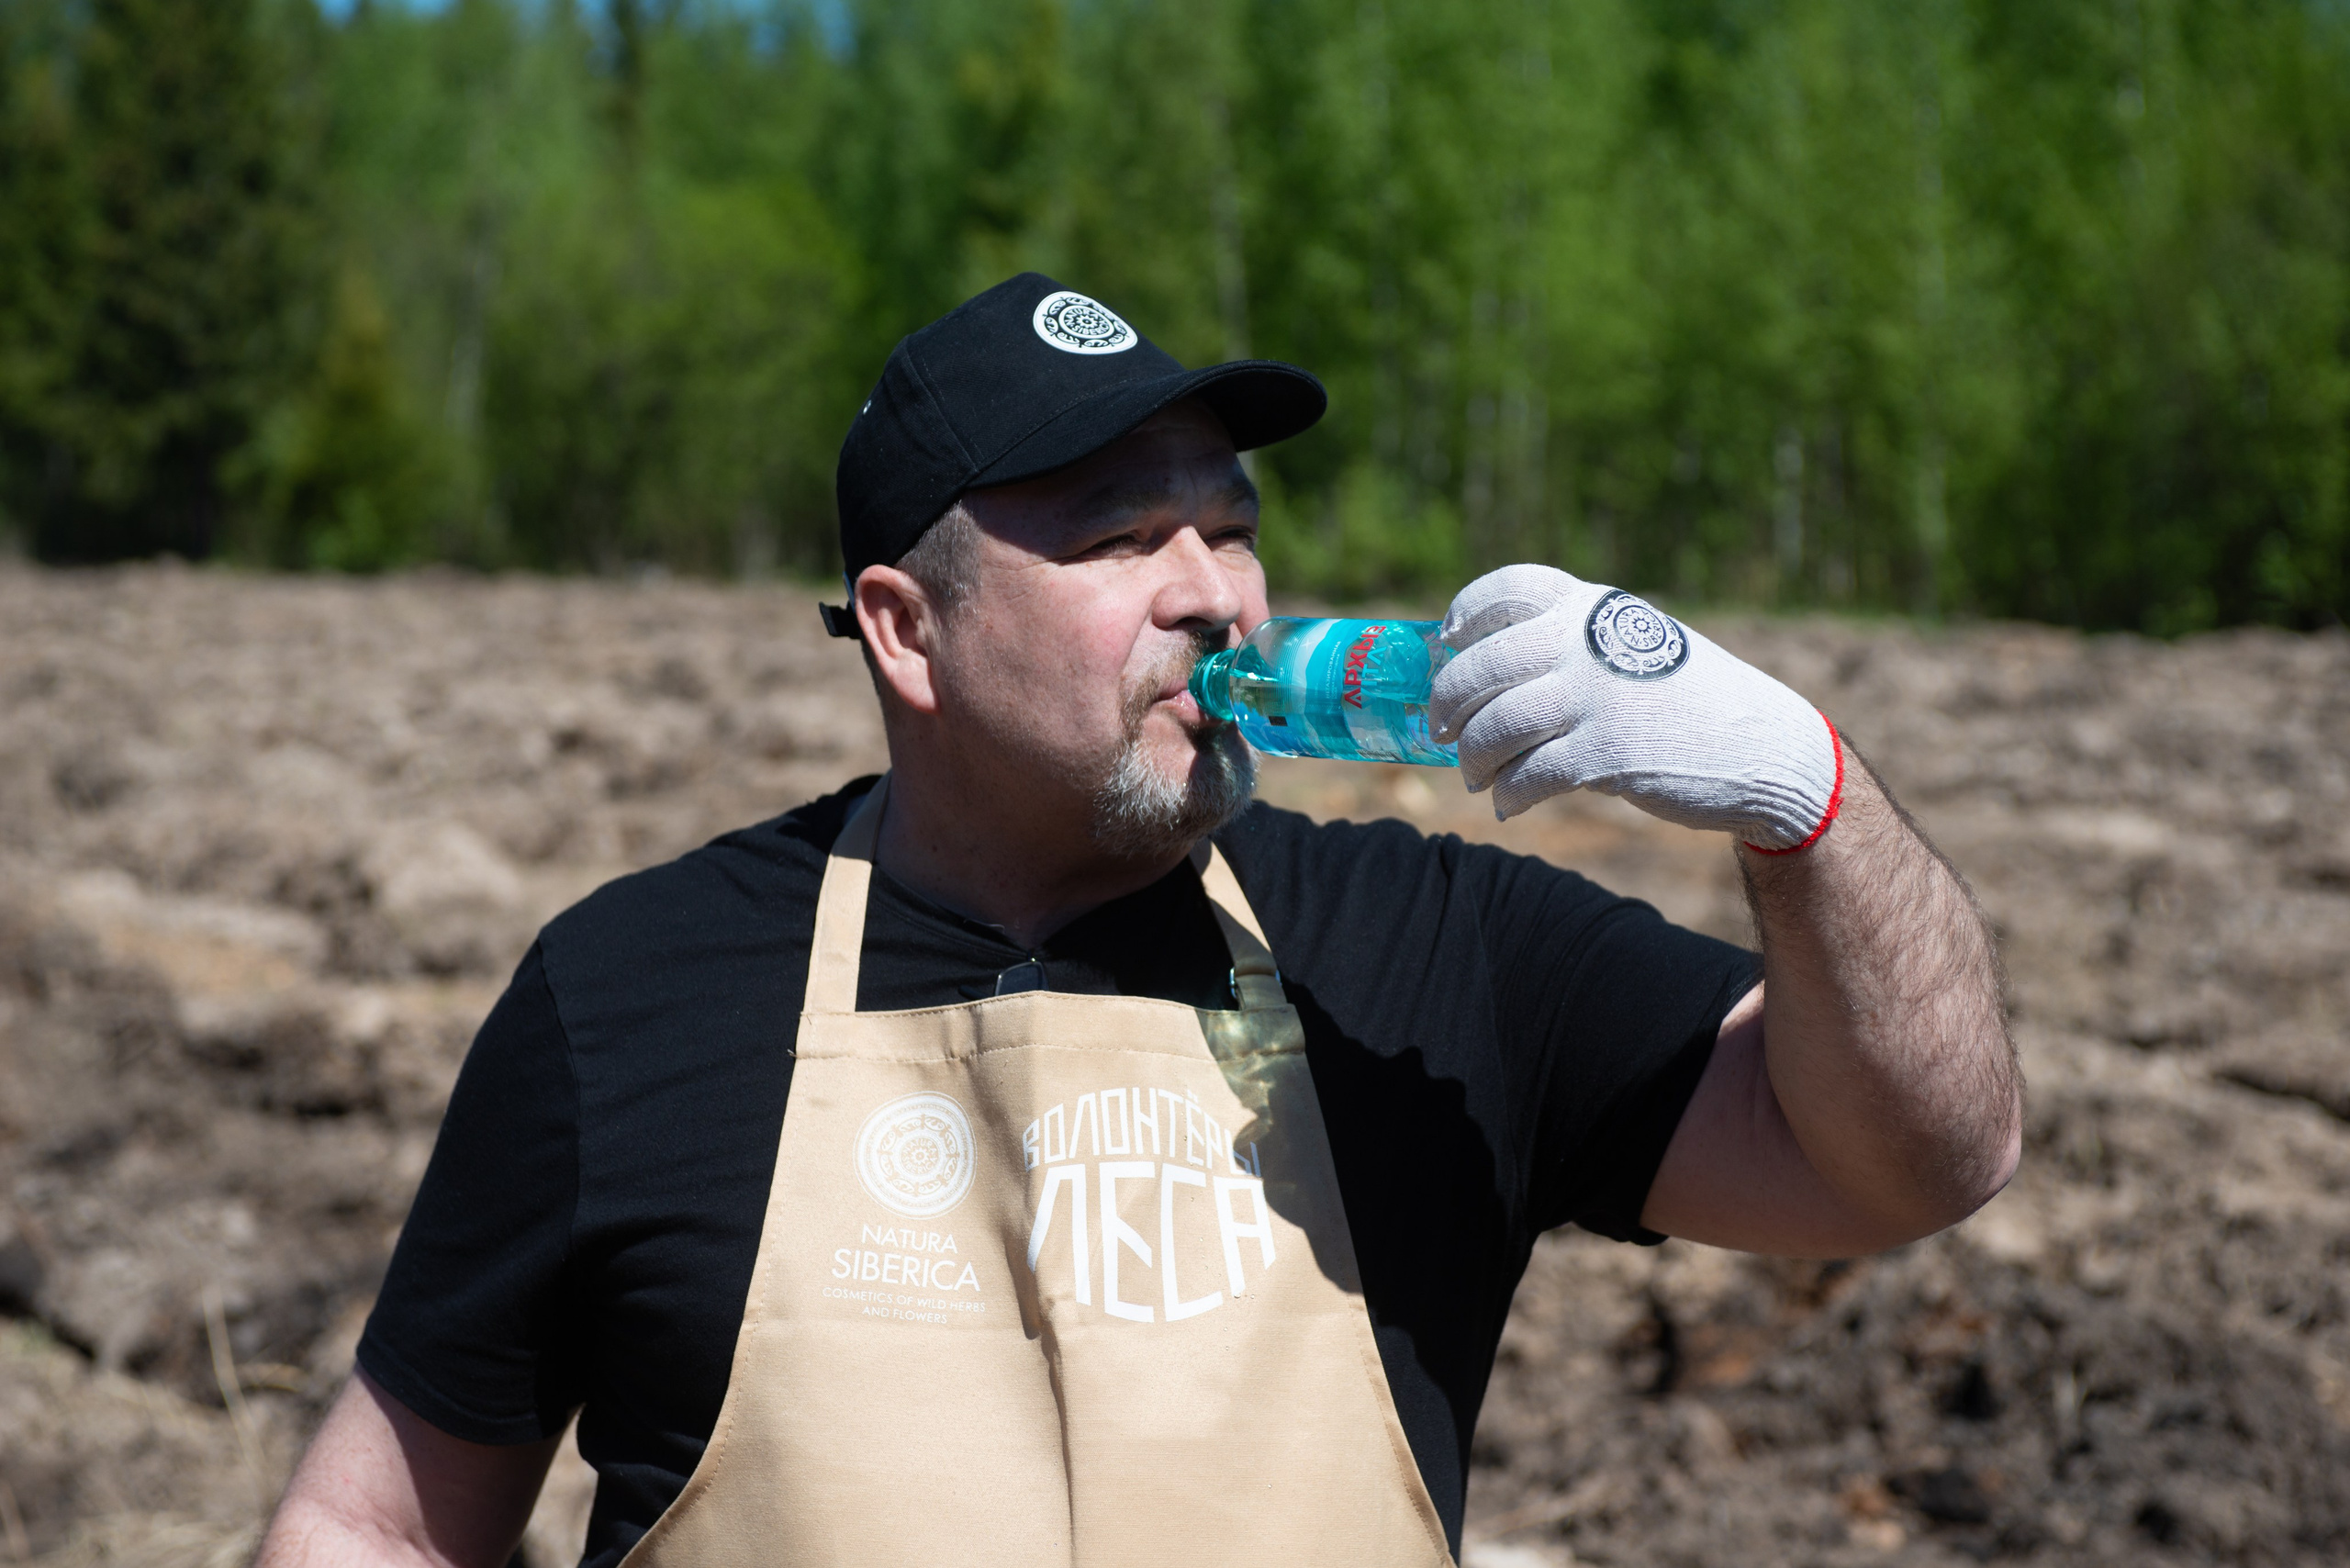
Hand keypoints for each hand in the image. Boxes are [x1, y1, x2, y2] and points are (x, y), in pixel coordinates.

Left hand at [1431, 564, 1840, 846]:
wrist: (1763, 746)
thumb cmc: (1685, 700)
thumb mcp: (1631, 647)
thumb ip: (1572, 649)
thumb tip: (1485, 679)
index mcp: (1591, 607)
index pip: (1509, 588)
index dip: (1466, 612)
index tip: (1447, 641)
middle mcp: (1585, 641)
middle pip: (1480, 667)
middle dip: (1447, 704)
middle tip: (1440, 731)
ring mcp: (1595, 696)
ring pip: (1495, 726)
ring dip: (1473, 758)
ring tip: (1475, 776)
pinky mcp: (1607, 752)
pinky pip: (1528, 776)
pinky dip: (1509, 794)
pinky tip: (1508, 804)